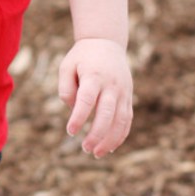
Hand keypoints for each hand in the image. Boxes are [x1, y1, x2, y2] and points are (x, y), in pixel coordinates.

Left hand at [58, 38, 132, 157]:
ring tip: (96, 153)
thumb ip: (66, 88)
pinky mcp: (128, 97)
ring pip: (121, 120)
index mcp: (94, 76)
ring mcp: (123, 91)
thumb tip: (73, 109)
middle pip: (107, 113)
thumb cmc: (82, 57)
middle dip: (97, 134)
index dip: (79, 117)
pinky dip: (120, 135)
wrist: (106, 42)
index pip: (87, 100)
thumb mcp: (66, 66)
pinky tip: (109, 148)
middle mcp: (111, 85)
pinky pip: (127, 119)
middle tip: (85, 148)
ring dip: (110, 139)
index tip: (70, 131)